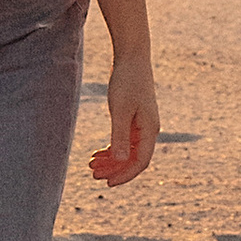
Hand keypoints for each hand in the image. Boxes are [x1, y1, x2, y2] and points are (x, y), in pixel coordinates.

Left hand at [88, 47, 159, 185]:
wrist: (132, 58)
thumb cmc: (127, 81)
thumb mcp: (121, 109)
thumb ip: (120, 135)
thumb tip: (119, 160)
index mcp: (150, 130)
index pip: (140, 162)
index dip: (124, 175)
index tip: (107, 183)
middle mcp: (149, 130)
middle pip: (133, 159)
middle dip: (114, 169)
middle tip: (92, 175)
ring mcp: (142, 124)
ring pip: (127, 150)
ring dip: (111, 160)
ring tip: (90, 165)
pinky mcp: (134, 117)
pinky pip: (124, 140)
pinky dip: (111, 148)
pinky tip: (98, 152)